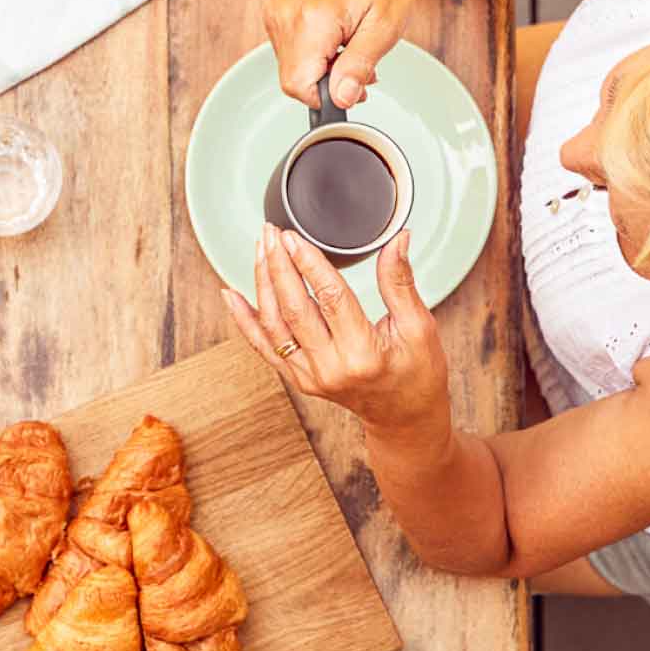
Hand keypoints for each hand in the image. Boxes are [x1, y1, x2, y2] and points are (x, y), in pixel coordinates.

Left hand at [223, 224, 449, 438]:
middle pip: (294, 308)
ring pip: (274, 324)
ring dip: (263, 283)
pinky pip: (264, 347)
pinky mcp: (298, 379)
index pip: (330, 298)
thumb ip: (400, 282)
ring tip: (260, 249)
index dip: (309, 264)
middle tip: (271, 233)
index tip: (293, 237)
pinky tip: (230, 294)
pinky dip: (244, 319)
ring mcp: (310, 376)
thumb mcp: (419, 328)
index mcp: (363, 354)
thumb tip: (397, 239)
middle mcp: (330, 368)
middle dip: (279, 265)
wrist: (404, 418)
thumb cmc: (417, 374)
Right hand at [263, 0, 413, 109]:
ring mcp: (275, 14)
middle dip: (328, 84)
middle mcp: (285, 14)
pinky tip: (333, 43)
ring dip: (321, 72)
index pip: (299, 84)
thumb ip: (359, 66)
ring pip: (290, 72)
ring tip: (347, 50)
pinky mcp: (275, 16)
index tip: (353, 84)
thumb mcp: (385, 29)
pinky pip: (288, 57)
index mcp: (311, 18)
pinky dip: (312, 59)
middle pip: (293, 80)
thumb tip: (341, 99)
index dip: (327, 95)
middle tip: (357, 64)